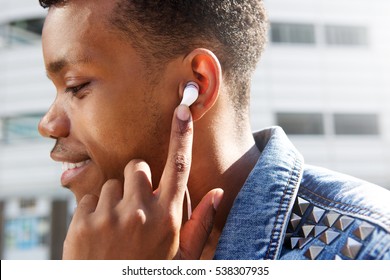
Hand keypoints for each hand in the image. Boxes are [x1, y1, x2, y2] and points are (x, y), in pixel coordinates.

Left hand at [62, 105, 223, 258]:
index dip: (181, 135)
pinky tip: (99, 232)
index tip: (182, 110)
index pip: (178, 167)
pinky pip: (90, 196)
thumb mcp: (182, 257)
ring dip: (116, 198)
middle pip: (137, 167)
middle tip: (135, 206)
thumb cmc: (149, 272)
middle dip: (137, 180)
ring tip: (116, 226)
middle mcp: (140, 212)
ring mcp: (110, 216)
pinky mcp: (83, 221)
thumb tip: (218, 193)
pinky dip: (94, 209)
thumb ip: (202, 223)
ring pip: (113, 182)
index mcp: (168, 218)